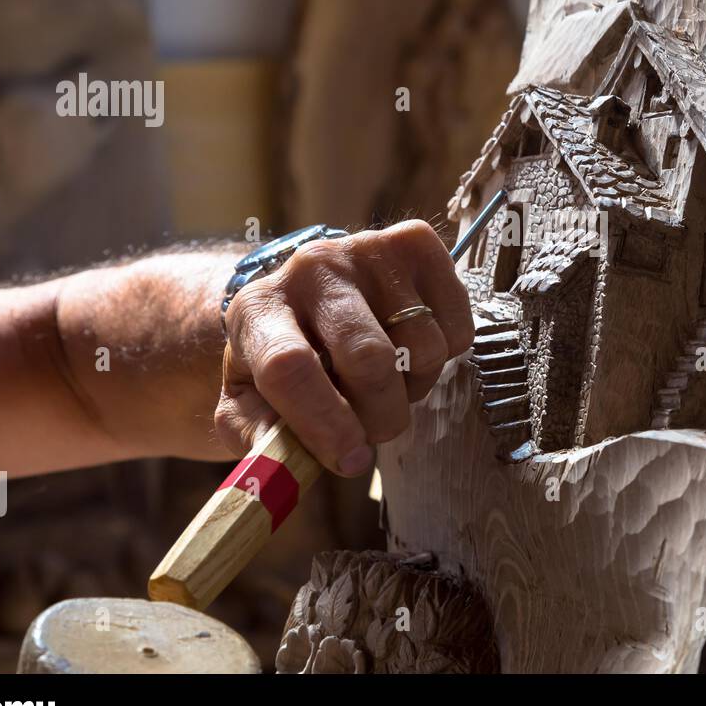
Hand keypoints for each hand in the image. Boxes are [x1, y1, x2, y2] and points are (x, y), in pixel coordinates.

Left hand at [215, 221, 473, 476]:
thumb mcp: (249, 401)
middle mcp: (311, 267)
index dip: (325, 421)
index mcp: (258, 310)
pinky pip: (456, 325)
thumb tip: (288, 463)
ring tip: (389, 386)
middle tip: (375, 434)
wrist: (307, 291)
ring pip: (423, 345)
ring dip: (414, 388)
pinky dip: (445, 358)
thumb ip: (259, 436)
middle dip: (381, 416)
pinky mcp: (415, 242)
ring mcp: (367, 248)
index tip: (350, 460)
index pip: (291, 366)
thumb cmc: (282, 357)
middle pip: (368, 356)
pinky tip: (412, 352)